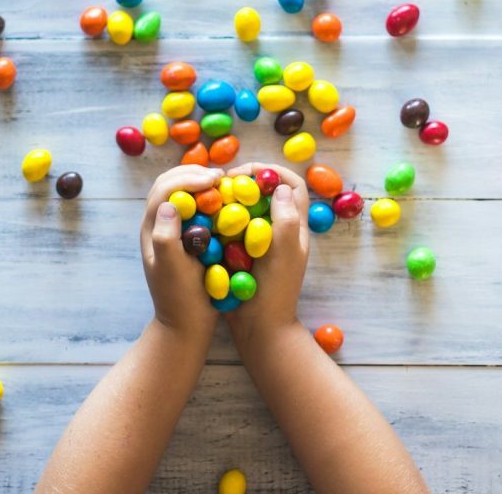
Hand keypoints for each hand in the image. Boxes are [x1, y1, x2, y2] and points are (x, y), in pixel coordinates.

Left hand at [140, 164, 223, 340]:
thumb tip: (170, 205)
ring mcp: (171, 229)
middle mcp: (158, 225)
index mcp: (152, 229)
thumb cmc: (180, 299)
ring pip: (180, 192)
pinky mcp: (186, 237)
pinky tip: (224, 200)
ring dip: (199, 181)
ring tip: (222, 182)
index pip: (164, 190)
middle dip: (193, 173)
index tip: (213, 179)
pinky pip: (193, 206)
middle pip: (169, 184)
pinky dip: (207, 197)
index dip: (187, 178)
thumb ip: (166, 237)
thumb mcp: (172, 270)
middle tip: (219, 175)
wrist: (185, 326)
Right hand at [223, 162, 309, 347]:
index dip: (272, 172)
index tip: (246, 172)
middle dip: (246, 181)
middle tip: (223, 182)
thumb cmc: (275, 292)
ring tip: (212, 196)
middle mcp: (280, 230)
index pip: (292, 185)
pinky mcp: (244, 252)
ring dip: (232, 198)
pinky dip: (222, 218)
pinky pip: (234, 226)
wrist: (260, 330)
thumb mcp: (285, 255)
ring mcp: (262, 242)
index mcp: (296, 227)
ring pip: (249, 207)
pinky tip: (206, 218)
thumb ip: (286, 221)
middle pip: (268, 192)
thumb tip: (281, 188)